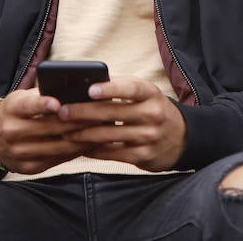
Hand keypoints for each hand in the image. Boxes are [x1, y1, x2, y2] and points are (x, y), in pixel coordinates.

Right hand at [0, 88, 101, 174]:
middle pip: (50, 127)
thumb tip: (76, 92)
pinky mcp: (29, 168)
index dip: (43, 104)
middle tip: (100, 114)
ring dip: (82, 138)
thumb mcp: (21, 99)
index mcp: (11, 109)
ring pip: (58, 146)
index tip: (58, 103)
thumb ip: (43, 95)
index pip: (28, 105)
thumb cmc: (15, 112)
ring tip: (101, 129)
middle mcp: (12, 131)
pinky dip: (75, 151)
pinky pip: (58, 159)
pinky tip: (89, 143)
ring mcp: (20, 152)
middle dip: (77, 120)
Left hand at [57, 76, 187, 171]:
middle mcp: (152, 114)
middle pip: (112, 113)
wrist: (181, 138)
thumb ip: (120, 88)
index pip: (130, 88)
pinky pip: (112, 153)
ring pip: (108, 135)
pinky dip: (93, 150)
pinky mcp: (143, 156)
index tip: (89, 89)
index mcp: (150, 93)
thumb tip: (84, 86)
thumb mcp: (145, 94)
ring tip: (64, 130)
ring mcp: (148, 136)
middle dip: (82, 112)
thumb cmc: (152, 109)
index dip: (110, 88)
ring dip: (82, 133)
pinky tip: (79, 146)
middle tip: (61, 111)